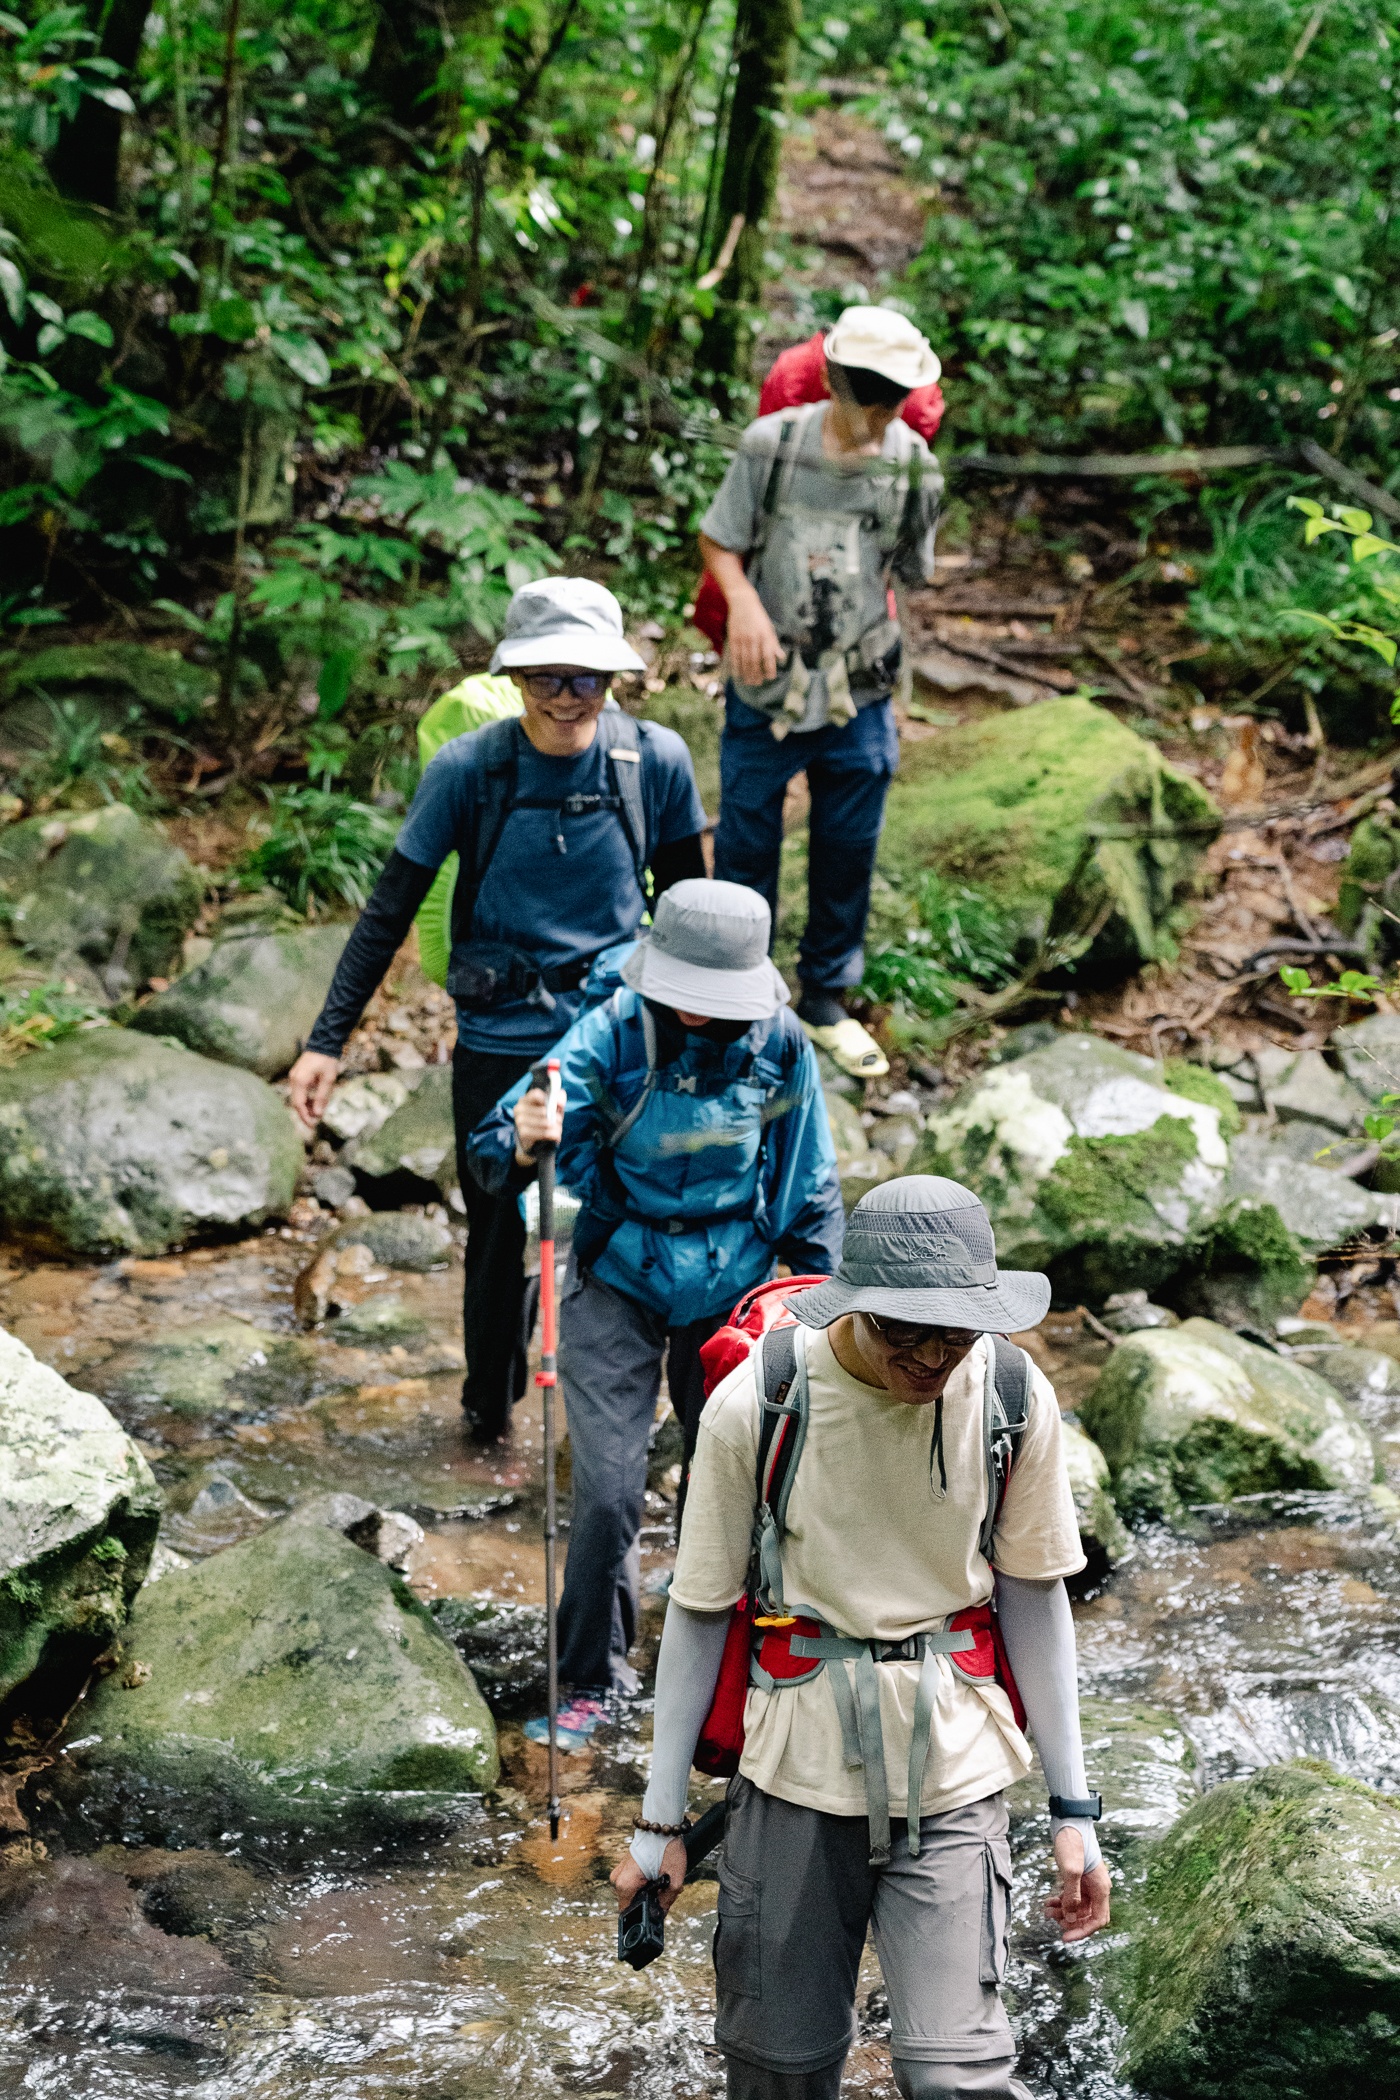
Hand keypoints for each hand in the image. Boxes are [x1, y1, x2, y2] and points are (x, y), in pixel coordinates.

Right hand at [288, 1049, 340, 1131]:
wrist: (323, 1043)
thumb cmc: (327, 1060)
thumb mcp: (328, 1080)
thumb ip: (322, 1097)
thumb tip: (317, 1114)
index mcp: (300, 1081)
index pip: (299, 1104)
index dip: (305, 1116)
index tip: (312, 1126)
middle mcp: (294, 1079)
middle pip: (296, 1102)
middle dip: (304, 1114)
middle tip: (314, 1124)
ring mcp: (294, 1077)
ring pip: (297, 1097)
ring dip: (305, 1107)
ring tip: (316, 1115)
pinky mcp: (298, 1075)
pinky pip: (299, 1091)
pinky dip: (305, 1099)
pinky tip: (313, 1104)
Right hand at [513, 1084, 565, 1167]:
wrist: (532, 1143)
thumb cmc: (543, 1121)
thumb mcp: (551, 1109)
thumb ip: (557, 1100)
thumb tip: (560, 1102)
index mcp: (524, 1100)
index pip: (536, 1094)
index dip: (550, 1099)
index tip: (558, 1106)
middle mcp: (519, 1109)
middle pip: (544, 1110)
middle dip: (556, 1117)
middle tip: (559, 1121)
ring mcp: (519, 1121)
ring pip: (546, 1122)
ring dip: (556, 1127)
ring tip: (558, 1129)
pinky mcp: (523, 1133)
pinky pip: (544, 1133)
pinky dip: (554, 1135)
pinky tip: (556, 1136)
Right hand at [611, 1836, 688, 1916]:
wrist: (663, 1823)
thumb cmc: (667, 1848)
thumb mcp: (674, 1880)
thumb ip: (666, 1902)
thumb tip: (660, 1914)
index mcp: (624, 1885)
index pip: (629, 1913)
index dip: (644, 1914)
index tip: (657, 1907)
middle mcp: (617, 1879)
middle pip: (632, 1902)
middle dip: (650, 1900)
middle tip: (665, 1888)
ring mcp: (619, 1871)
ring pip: (634, 1892)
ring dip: (649, 1890)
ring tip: (663, 1878)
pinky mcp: (624, 1865)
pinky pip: (633, 1881)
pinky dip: (646, 1881)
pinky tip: (658, 1873)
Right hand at [726, 584, 783, 685]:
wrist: (742, 602)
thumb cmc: (758, 617)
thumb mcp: (769, 628)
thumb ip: (774, 644)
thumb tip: (781, 658)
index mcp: (765, 636)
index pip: (768, 656)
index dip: (770, 668)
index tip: (770, 677)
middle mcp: (754, 638)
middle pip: (755, 661)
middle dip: (756, 674)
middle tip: (757, 683)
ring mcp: (742, 639)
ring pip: (744, 661)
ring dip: (746, 673)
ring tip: (748, 682)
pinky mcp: (733, 639)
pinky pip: (734, 656)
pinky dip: (736, 667)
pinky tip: (737, 674)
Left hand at [1046, 1827, 1110, 1943]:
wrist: (1068, 1821)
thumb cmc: (1072, 1842)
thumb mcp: (1071, 1870)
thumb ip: (1072, 1895)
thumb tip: (1070, 1918)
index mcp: (1101, 1888)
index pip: (1098, 1920)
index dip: (1083, 1931)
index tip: (1065, 1936)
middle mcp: (1097, 1888)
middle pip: (1087, 1916)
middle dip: (1071, 1922)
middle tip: (1053, 1920)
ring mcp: (1087, 1883)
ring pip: (1077, 1907)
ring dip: (1063, 1912)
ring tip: (1046, 1911)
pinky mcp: (1078, 1877)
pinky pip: (1071, 1897)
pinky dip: (1061, 1902)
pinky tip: (1048, 1902)